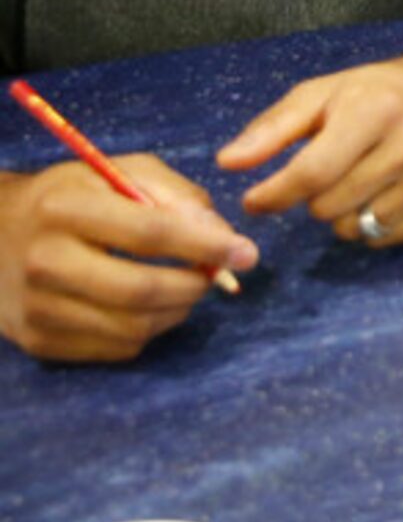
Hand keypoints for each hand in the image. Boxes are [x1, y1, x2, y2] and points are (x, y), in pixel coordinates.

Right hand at [0, 157, 256, 361]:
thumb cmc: (73, 197)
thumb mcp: (121, 172)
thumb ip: (179, 197)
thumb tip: (224, 239)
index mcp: (65, 208)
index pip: (150, 233)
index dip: (206, 246)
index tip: (247, 252)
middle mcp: (44, 261)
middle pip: (140, 291)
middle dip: (195, 286)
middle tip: (216, 276)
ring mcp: (36, 308)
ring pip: (132, 328)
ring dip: (178, 311)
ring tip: (186, 288)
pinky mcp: (38, 342)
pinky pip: (116, 349)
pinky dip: (149, 330)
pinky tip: (150, 307)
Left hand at [218, 50, 402, 248]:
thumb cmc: (380, 91)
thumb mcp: (324, 93)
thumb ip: (272, 128)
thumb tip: (226, 163)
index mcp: (376, 110)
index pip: (312, 172)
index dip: (274, 194)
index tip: (255, 200)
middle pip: (328, 207)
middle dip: (314, 197)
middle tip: (329, 172)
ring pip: (355, 229)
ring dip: (344, 213)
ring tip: (359, 181)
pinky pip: (386, 239)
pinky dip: (374, 224)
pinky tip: (384, 193)